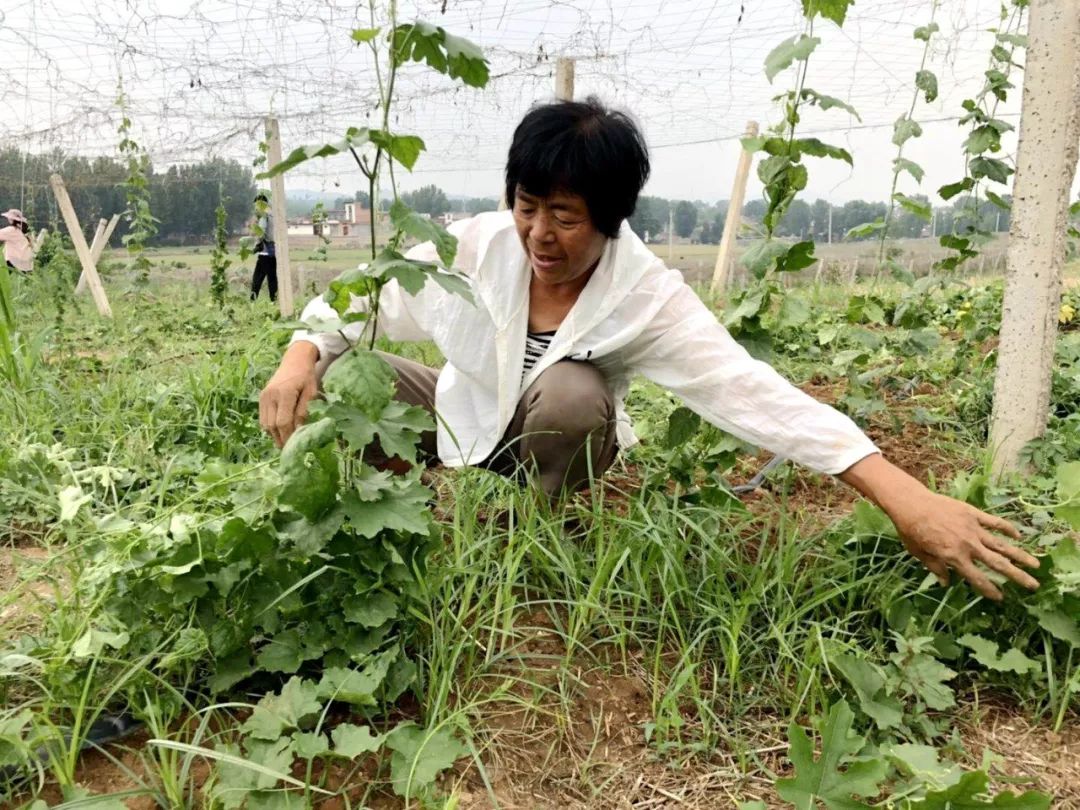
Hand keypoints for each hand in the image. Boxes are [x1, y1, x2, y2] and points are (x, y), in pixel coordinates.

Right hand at [260, 342, 319, 447]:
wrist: (294, 360)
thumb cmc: (307, 377)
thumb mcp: (311, 392)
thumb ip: (304, 411)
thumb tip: (300, 430)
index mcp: (284, 393)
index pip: (283, 421)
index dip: (288, 436)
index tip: (295, 446)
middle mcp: (270, 395)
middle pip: (272, 425)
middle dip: (280, 438)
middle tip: (289, 449)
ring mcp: (264, 396)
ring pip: (265, 423)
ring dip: (274, 434)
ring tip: (285, 442)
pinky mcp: (261, 398)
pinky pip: (263, 417)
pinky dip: (270, 427)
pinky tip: (279, 431)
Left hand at [839, 453, 1039, 600]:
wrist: (911, 504)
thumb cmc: (911, 530)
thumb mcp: (919, 553)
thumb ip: (936, 568)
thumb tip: (946, 583)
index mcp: (954, 557)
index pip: (977, 578)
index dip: (990, 590)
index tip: (1001, 598)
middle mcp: (968, 545)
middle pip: (998, 564)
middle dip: (1017, 576)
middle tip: (1033, 585)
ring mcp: (972, 529)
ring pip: (1001, 544)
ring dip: (1020, 555)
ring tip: (1035, 564)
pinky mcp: (973, 514)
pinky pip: (994, 522)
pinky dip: (1007, 528)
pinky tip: (1018, 535)